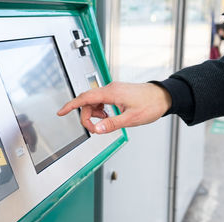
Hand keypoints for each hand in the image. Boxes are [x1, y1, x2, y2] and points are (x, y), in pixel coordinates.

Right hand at [57, 82, 171, 133]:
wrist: (163, 96)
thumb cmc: (150, 104)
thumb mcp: (130, 118)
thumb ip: (111, 124)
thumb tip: (97, 129)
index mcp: (111, 93)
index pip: (85, 98)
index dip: (71, 105)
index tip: (61, 112)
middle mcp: (110, 89)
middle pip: (87, 102)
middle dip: (87, 117)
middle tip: (94, 130)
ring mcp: (113, 90)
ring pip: (94, 102)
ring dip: (94, 114)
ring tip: (105, 122)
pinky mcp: (116, 93)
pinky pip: (101, 102)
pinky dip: (100, 111)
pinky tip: (108, 116)